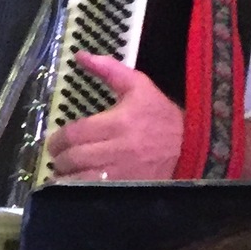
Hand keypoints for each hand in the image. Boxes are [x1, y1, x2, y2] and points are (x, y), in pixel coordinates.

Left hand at [45, 53, 183, 181]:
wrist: (195, 148)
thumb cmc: (162, 117)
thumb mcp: (139, 87)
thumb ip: (109, 69)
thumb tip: (80, 55)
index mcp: (118, 123)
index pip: (75, 133)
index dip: (58, 139)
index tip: (56, 142)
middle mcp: (118, 150)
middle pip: (74, 157)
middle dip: (60, 158)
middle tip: (59, 157)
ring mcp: (123, 174)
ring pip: (80, 179)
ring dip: (67, 176)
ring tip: (66, 172)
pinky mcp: (128, 190)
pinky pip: (94, 194)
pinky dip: (80, 191)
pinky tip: (77, 186)